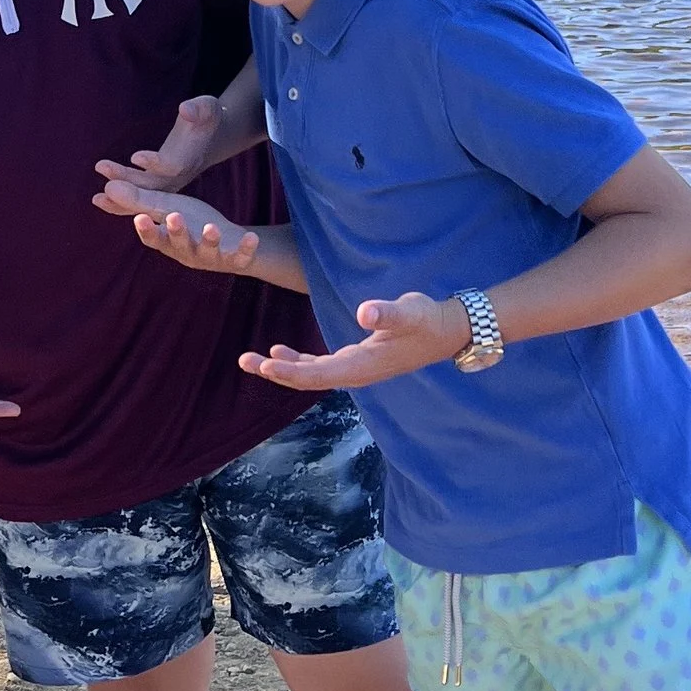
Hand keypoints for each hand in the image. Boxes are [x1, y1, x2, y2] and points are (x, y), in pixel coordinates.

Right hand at [93, 167, 263, 274]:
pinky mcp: (234, 260)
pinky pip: (240, 257)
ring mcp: (211, 258)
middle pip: (179, 244)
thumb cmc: (191, 225)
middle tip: (174, 217)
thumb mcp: (166, 210)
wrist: (228, 245)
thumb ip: (138, 202)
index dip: (146, 230)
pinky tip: (251, 236)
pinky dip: (245, 248)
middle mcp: (187, 253)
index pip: (153, 239)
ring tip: (210, 227)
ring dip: (209, 240)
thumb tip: (103, 190)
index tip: (139, 218)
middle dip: (177, 232)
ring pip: (208, 251)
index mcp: (169, 242)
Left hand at [102, 92, 226, 193]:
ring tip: (96, 198)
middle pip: (153, 184)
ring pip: (144, 196)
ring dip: (120, 198)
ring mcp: (170, 185)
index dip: (155, 162)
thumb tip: (185, 109)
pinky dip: (121, 202)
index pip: (173, 165)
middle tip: (103, 169)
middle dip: (128, 179)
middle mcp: (180, 176)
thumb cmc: (206, 117)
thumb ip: (198, 109)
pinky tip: (99, 200)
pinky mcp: (161, 187)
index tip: (135, 157)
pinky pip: (140, 199)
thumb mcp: (207, 108)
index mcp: (190, 158)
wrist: (211, 137)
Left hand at [242, 291, 468, 392]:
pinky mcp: (357, 361)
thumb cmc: (428, 319)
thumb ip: (388, 313)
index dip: (289, 371)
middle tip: (243, 360)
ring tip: (252, 360)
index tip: (262, 364)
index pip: (318, 375)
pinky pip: (320, 368)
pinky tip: (281, 353)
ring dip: (281, 369)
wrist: (447, 331)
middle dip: (275, 371)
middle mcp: (355, 373)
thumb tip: (364, 312)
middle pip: (307, 379)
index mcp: (363, 366)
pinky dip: (298, 363)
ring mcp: (356, 369)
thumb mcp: (410, 312)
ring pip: (311, 375)